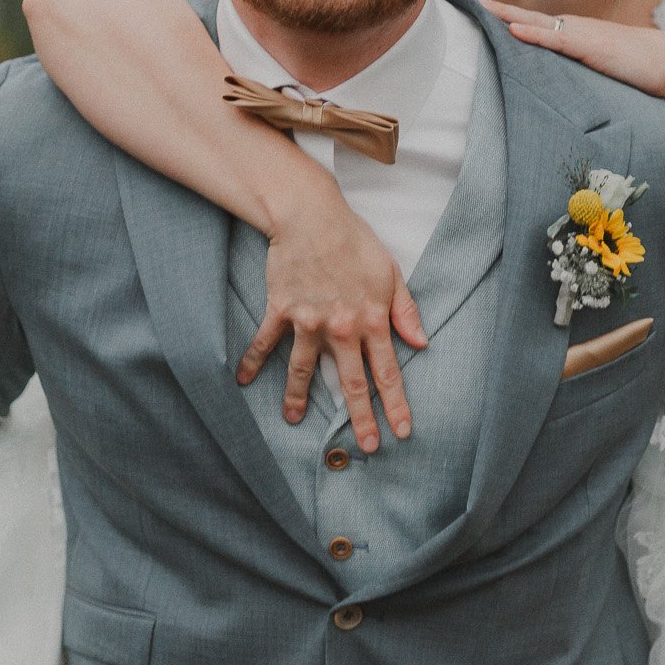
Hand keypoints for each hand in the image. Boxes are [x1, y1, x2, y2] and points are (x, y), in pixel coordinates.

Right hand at [237, 186, 428, 452]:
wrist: (311, 216)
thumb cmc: (354, 241)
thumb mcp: (390, 272)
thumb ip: (404, 311)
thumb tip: (420, 343)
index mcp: (371, 319)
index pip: (387, 373)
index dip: (395, 406)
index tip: (401, 433)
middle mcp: (341, 328)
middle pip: (350, 384)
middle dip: (360, 419)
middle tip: (365, 448)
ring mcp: (308, 322)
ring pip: (303, 371)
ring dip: (298, 399)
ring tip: (294, 421)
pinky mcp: (281, 310)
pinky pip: (265, 342)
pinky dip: (253, 362)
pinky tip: (244, 381)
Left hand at [479, 0, 664, 102]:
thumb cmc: (646, 73)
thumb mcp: (607, 72)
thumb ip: (586, 76)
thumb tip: (569, 94)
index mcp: (578, 34)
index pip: (534, 24)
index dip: (506, 18)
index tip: (480, 12)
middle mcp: (576, 29)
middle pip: (526, 18)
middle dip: (495, 10)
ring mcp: (583, 36)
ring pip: (534, 23)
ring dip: (505, 16)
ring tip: (477, 7)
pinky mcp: (591, 48)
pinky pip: (555, 40)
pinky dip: (533, 35)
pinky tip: (511, 31)